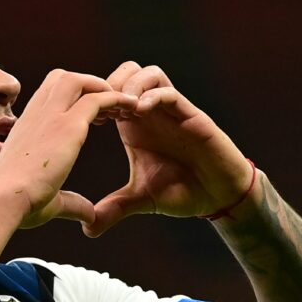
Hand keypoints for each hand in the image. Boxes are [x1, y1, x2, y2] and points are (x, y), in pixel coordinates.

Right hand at [0, 69, 137, 227]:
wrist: (4, 202)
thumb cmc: (19, 204)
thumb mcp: (49, 199)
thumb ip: (72, 203)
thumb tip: (89, 216)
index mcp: (28, 127)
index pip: (50, 95)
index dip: (73, 99)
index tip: (94, 118)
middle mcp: (37, 114)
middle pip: (63, 78)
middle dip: (89, 85)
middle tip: (109, 106)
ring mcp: (52, 116)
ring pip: (79, 81)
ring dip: (102, 88)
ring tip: (123, 104)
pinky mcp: (68, 126)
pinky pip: (97, 98)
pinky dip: (117, 98)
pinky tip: (133, 107)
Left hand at [83, 62, 252, 236]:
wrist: (218, 196)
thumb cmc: (183, 191)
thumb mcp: (142, 200)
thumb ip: (115, 208)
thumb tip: (87, 229)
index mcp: (134, 125)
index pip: (110, 92)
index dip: (94, 99)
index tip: (83, 119)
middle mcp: (152, 112)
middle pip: (126, 72)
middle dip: (109, 84)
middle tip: (101, 109)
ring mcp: (172, 111)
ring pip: (148, 73)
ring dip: (131, 85)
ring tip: (121, 109)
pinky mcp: (191, 115)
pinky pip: (170, 93)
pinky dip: (153, 96)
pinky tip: (141, 112)